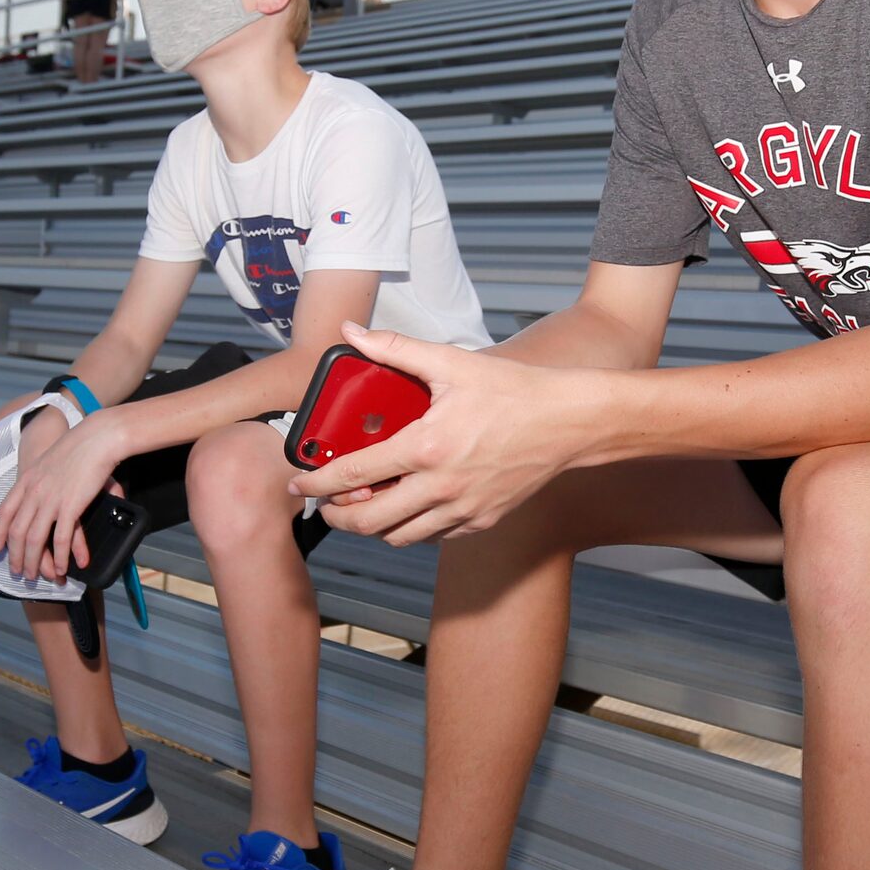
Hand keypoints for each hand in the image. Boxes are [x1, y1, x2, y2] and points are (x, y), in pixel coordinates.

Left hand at [0, 405, 122, 582]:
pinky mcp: (69, 507)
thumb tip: (48, 495)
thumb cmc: (79, 446)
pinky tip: (61, 568)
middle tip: (18, 571)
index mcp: (26, 480)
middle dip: (15, 556)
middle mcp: (33, 492)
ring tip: (35, 576)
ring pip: (33, 540)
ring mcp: (50, 500)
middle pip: (16, 531)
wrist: (96, 438)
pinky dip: (58, 557)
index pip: (4, 512)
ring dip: (33, 562)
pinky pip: (59, 539)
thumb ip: (44, 480)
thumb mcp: (51, 461)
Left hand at [287, 322, 600, 545]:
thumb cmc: (515, 391)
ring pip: (398, 536)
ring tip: (364, 504)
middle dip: (337, 516)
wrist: (570, 423)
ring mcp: (462, 510)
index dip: (316, 483)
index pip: (353, 475)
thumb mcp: (451, 363)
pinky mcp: (481, 522)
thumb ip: (396, 349)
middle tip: (326, 503)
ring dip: (373, 525)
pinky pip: (432, 537)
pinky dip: (410, 527)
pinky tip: (407, 504)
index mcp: (427, 447)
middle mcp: (441, 487)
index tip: (298, 483)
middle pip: (368, 522)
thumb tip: (352, 332)